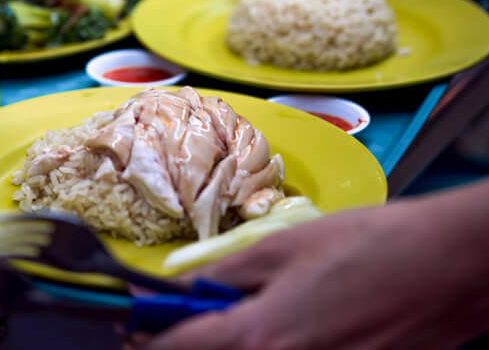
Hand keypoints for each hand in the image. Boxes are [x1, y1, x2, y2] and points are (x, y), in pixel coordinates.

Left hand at [126, 181, 488, 348]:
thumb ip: (222, 273)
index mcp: (261, 336)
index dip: (145, 335)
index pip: (174, 349)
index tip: (133, 322)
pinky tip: (284, 323)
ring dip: (227, 343)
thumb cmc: (373, 245)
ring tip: (242, 313)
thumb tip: (180, 288)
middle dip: (185, 341)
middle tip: (189, 315)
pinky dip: (266, 346)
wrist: (452, 265)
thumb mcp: (283, 247)